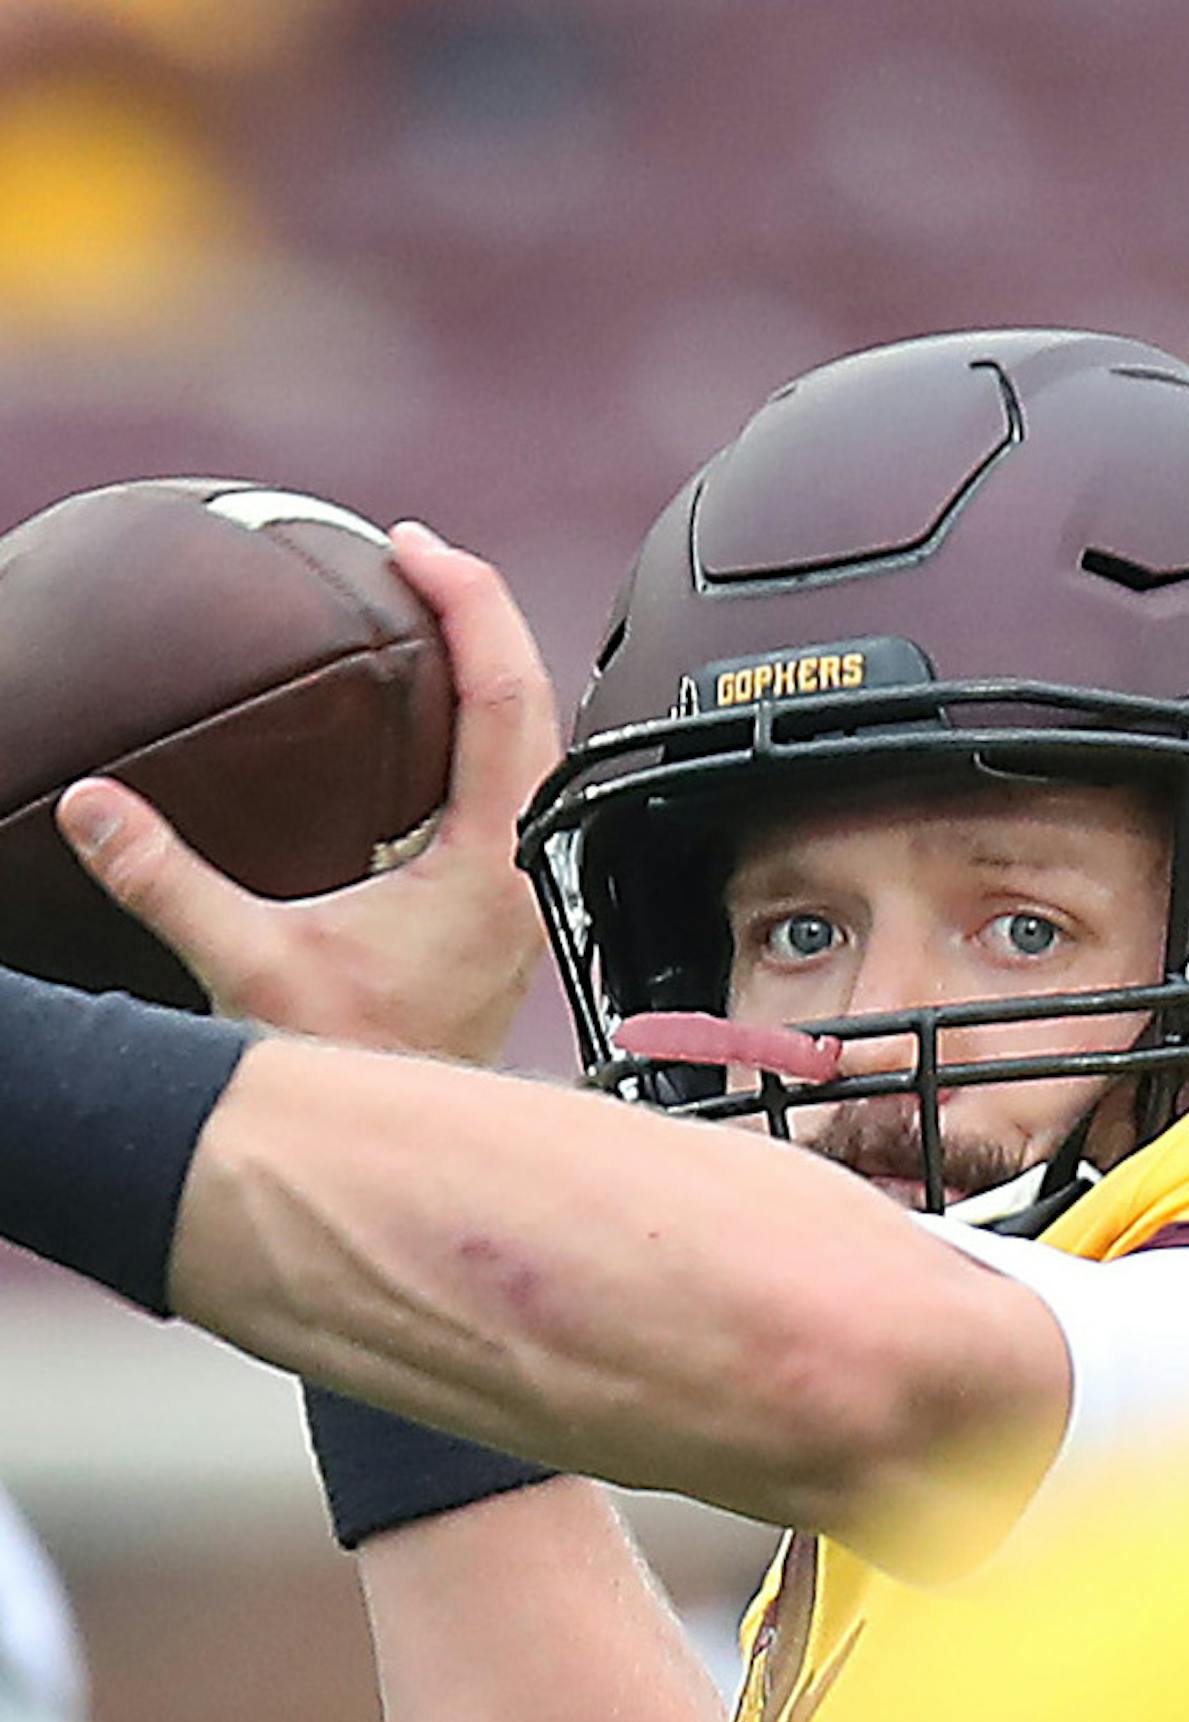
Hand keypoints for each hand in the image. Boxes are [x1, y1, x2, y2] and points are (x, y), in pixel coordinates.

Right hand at [56, 524, 561, 1066]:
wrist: (402, 1149)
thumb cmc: (354, 1068)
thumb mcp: (249, 965)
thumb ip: (166, 881)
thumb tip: (93, 810)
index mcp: (488, 866)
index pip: (506, 698)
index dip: (471, 603)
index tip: (419, 548)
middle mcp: (523, 871)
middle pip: (537, 706)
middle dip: (483, 616)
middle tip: (421, 559)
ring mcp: (520, 892)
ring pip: (535, 750)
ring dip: (490, 674)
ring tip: (435, 615)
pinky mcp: (500, 911)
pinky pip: (512, 789)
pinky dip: (480, 732)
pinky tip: (430, 724)